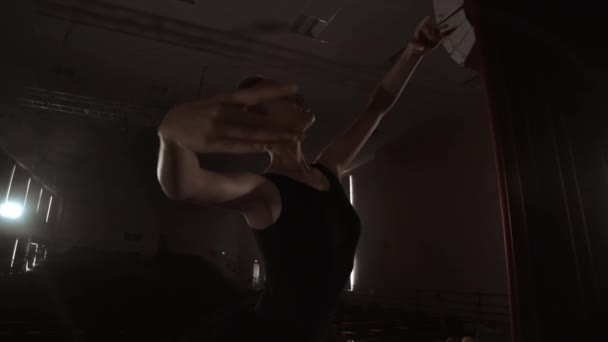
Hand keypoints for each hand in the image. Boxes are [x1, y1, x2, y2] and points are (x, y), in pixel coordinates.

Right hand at [158, 84, 302, 153]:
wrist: (169, 129)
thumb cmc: (195, 117)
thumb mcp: (215, 105)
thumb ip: (235, 106)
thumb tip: (257, 103)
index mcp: (223, 99)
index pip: (253, 93)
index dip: (274, 89)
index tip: (296, 87)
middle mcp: (221, 111)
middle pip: (256, 118)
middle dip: (280, 125)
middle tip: (302, 129)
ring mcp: (215, 126)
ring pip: (249, 133)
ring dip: (271, 137)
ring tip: (291, 139)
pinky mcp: (209, 142)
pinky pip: (234, 145)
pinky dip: (251, 146)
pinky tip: (267, 147)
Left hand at [408, 16, 456, 54]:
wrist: (418, 49)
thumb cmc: (413, 45)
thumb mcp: (412, 45)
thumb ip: (416, 45)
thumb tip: (422, 47)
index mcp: (420, 28)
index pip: (423, 23)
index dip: (426, 21)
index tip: (428, 18)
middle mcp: (428, 29)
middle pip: (432, 28)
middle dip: (433, 30)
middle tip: (433, 34)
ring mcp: (434, 33)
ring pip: (439, 30)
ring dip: (443, 27)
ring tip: (447, 25)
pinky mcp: (438, 38)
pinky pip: (445, 34)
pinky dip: (450, 31)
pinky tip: (455, 28)